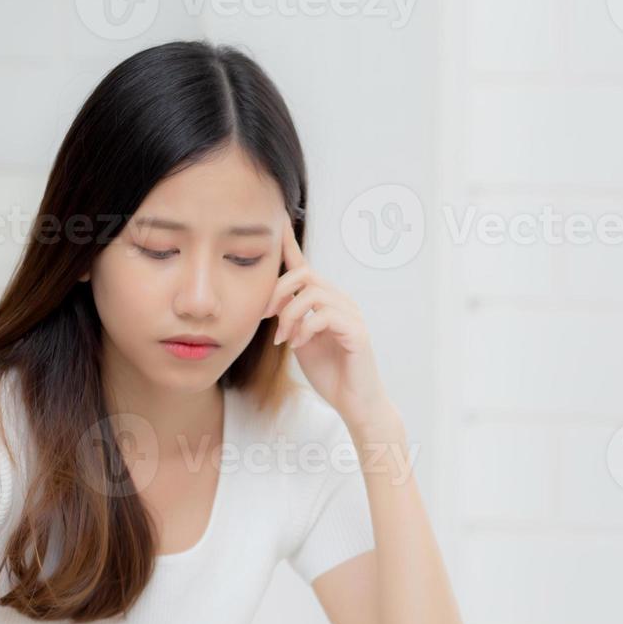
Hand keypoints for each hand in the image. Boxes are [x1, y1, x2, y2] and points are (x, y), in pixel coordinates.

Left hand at [262, 212, 393, 430]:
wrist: (355, 402)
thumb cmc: (330, 372)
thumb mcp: (300, 340)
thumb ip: (290, 318)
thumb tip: (272, 304)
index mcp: (327, 302)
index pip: (305, 267)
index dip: (290, 244)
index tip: (275, 221)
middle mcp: (341, 302)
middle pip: (305, 274)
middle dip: (278, 292)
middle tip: (266, 318)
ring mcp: (351, 315)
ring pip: (313, 294)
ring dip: (290, 315)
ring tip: (284, 338)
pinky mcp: (356, 332)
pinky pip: (325, 316)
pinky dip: (305, 329)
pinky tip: (297, 345)